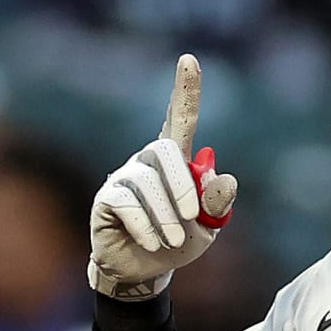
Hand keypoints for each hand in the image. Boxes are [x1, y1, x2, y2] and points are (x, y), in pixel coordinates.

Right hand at [87, 54, 239, 298]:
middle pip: (164, 151)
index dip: (185, 90)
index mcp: (177, 161)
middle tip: (193, 219)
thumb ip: (217, 204)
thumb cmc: (179, 241)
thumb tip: (224, 177)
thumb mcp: (208, 227)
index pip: (181, 119)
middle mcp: (148, 161)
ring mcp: (124, 177)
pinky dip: (147, 226)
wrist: (146, 270)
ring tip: (174, 240)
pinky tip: (155, 243)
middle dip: (182, 187)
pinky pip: (126, 203)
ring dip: (167, 217)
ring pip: (147, 184)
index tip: (189, 59)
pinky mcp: (107, 198)